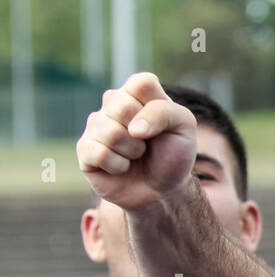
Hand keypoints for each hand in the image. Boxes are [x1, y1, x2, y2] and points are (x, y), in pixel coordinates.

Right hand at [76, 73, 196, 210]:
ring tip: (135, 156)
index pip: (141, 83)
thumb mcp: (184, 127)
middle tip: (147, 144)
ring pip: (110, 131)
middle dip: (143, 133)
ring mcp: (95, 126)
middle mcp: (112, 104)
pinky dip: (118, 166)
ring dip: (132, 151)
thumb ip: (164, 112)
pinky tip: (121, 167)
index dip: (156, 109)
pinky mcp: (85, 149)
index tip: (163, 126)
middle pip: (122, 105)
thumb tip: (132, 128)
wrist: (163, 190)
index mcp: (136, 93)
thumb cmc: (173, 154)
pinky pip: (99, 153)